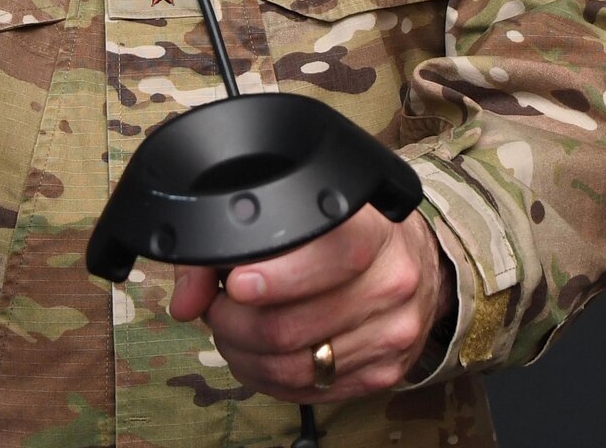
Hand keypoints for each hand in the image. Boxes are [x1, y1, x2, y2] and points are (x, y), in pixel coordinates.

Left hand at [169, 205, 454, 402]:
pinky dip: (268, 377)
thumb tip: (185, 300)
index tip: (236, 284)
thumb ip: (235, 241)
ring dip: (244, 354)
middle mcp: (392, 284)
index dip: (276, 278)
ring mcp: (391, 335)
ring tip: (232, 330)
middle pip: (292, 326)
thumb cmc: (353, 233)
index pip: (330, 258)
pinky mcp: (384, 374)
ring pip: (293, 367)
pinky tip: (259, 354)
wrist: (419, 264)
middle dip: (234, 321)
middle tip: (217, 306)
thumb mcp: (309, 214)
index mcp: (375, 232)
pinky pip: (307, 391)